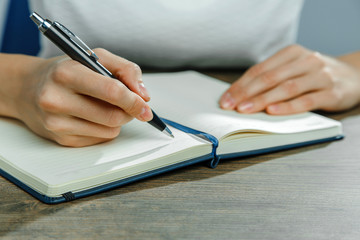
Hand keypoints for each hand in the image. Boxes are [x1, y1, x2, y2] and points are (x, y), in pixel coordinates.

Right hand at [12, 48, 151, 146]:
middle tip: (131, 105)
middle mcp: (57, 99)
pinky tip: (93, 116)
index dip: (134, 100)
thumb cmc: (66, 71)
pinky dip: (105, 128)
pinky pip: (100, 139)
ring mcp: (57, 123)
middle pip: (113, 116)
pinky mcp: (61, 139)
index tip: (146, 105)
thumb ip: (125, 70)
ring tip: (105, 106)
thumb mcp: (95, 57)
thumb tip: (144, 95)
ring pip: (110, 130)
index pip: (111, 91)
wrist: (27, 89)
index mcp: (67, 73)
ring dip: (118, 120)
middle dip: (129, 112)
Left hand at [219, 44, 359, 114]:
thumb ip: (272, 78)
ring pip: (286, 88)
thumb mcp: (294, 68)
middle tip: (230, 106)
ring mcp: (320, 76)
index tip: (225, 98)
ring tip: (245, 110)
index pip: (259, 70)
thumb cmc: (316, 75)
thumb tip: (240, 95)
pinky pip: (307, 100)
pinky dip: (288, 107)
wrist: (355, 75)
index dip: (240, 85)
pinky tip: (273, 112)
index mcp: (292, 53)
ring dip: (263, 100)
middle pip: (270, 78)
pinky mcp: (333, 92)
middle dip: (246, 93)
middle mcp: (306, 61)